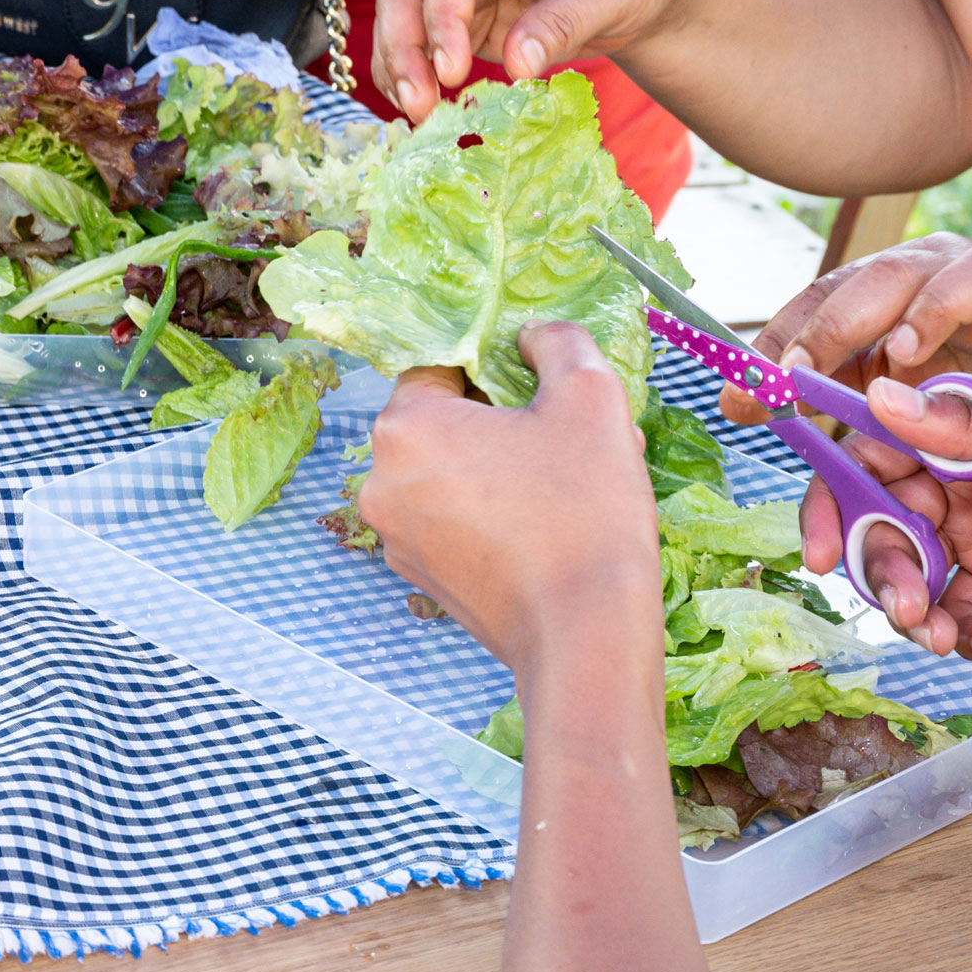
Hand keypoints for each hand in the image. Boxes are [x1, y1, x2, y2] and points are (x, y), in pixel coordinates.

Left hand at [355, 322, 661, 679]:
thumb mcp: (591, 397)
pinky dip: (493, 514)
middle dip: (505, 422)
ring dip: (503, 468)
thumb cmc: (585, 511)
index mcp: (405, 426)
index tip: (542, 389)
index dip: (496, 368)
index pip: (439, 367)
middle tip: (569, 438)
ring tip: (569, 484)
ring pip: (451, 474)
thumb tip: (530, 336)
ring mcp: (394, 535)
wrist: (583, 634)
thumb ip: (557, 344)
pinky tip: (549, 527)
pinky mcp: (420, 576)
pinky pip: (453, 522)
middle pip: (444, 423)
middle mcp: (380, 480)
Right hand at [371, 0, 712, 122]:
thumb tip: (515, 66)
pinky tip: (425, 105)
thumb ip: (560, 24)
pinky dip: (417, 73)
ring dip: (401, 65)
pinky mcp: (465, 13)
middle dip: (404, 47)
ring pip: (404, 17)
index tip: (452, 72)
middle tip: (417, 103)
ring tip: (418, 113)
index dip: (442, 20)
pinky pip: (424, 42)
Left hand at [723, 234, 971, 426]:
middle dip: (840, 322)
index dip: (788, 337)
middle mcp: (943, 295)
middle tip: (804, 369)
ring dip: (938, 304)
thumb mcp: (887, 433)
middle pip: (889, 279)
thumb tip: (735, 405)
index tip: (756, 383)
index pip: (825, 305)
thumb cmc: (968, 432)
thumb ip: (823, 422)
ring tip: (906, 346)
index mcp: (886, 313)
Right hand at [809, 374, 971, 659]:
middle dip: (881, 570)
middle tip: (905, 608)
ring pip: (908, 572)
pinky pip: (955, 610)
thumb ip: (963, 428)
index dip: (834, 500)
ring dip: (915, 610)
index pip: (871, 454)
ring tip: (944, 637)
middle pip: (878, 521)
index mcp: (964, 428)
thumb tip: (876, 393)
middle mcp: (958, 477)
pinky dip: (964, 632)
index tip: (821, 550)